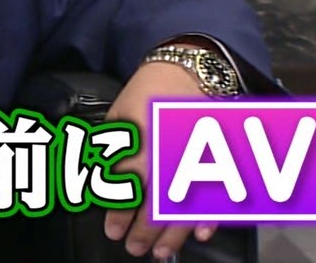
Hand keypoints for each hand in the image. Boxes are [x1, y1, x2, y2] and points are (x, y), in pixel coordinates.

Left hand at [103, 58, 217, 258]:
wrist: (189, 72)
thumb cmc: (147, 95)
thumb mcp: (119, 116)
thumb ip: (109, 149)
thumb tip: (97, 183)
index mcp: (142, 138)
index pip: (127, 182)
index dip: (119, 210)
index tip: (112, 231)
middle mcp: (171, 151)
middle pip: (157, 199)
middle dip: (144, 229)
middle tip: (133, 249)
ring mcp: (198, 156)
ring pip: (187, 202)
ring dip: (173, 233)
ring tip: (160, 254)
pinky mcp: (218, 158)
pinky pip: (218, 191)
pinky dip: (211, 216)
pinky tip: (201, 236)